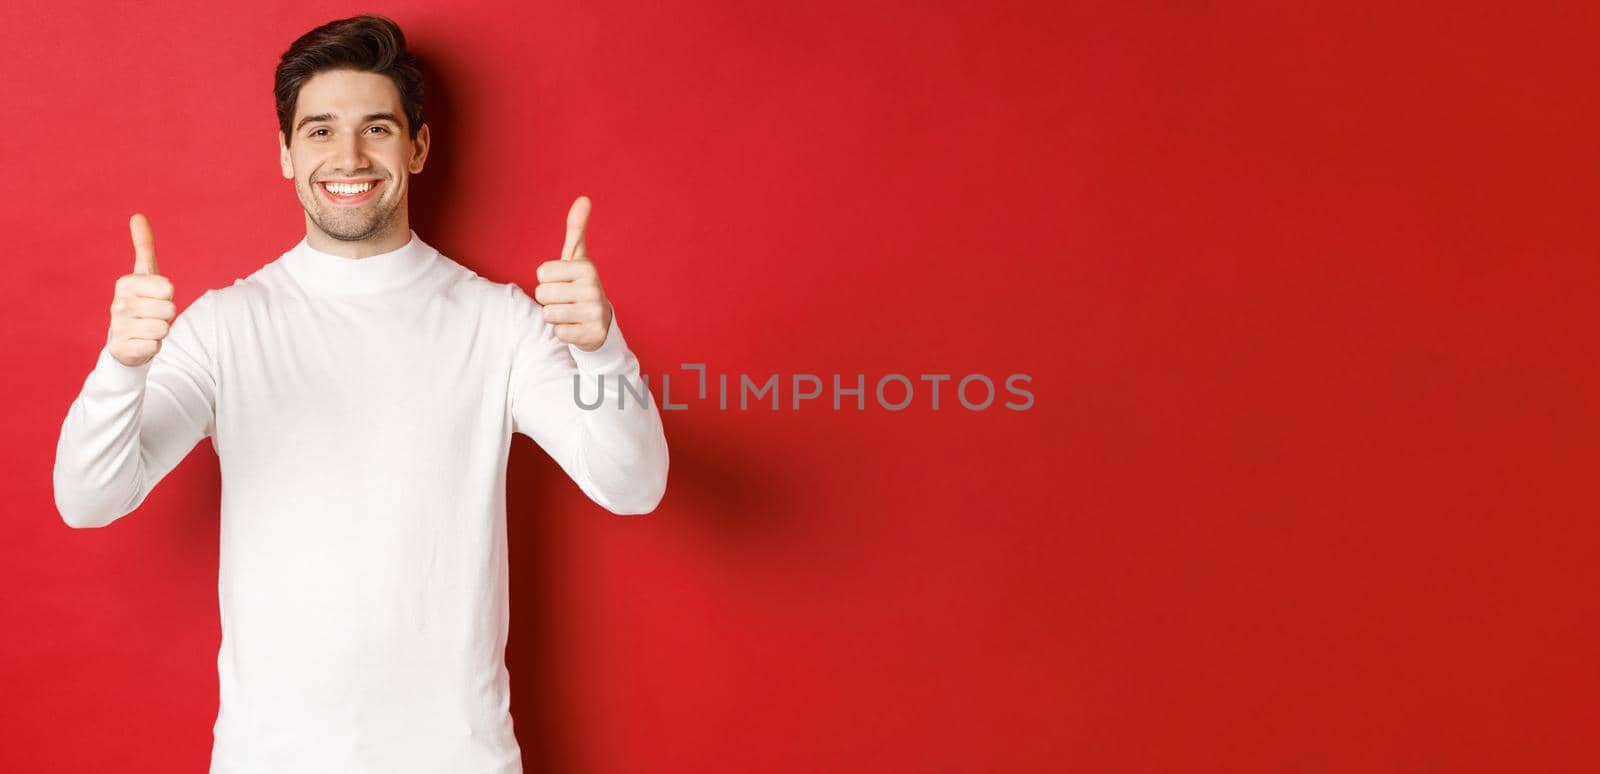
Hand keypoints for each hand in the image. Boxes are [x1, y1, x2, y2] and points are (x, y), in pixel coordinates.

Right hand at [106, 213, 176, 367]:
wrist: (124, 338)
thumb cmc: (141, 300)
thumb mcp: (145, 274)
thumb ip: (144, 246)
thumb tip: (138, 215)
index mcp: (125, 283)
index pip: (168, 288)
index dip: (168, 295)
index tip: (155, 296)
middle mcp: (118, 304)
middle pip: (169, 309)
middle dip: (167, 314)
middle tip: (152, 315)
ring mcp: (118, 327)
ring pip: (164, 328)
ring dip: (161, 331)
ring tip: (148, 327)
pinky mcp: (122, 348)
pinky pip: (155, 346)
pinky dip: (154, 346)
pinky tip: (142, 342)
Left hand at [534, 195, 613, 351]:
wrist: (600, 321)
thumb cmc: (580, 284)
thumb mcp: (577, 257)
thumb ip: (576, 228)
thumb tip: (583, 198)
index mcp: (587, 267)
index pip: (541, 274)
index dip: (548, 280)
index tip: (564, 282)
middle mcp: (594, 289)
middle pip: (542, 294)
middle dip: (549, 299)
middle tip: (566, 299)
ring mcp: (594, 313)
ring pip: (548, 314)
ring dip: (555, 316)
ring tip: (570, 313)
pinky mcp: (592, 335)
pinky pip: (558, 333)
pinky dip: (563, 332)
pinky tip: (576, 327)